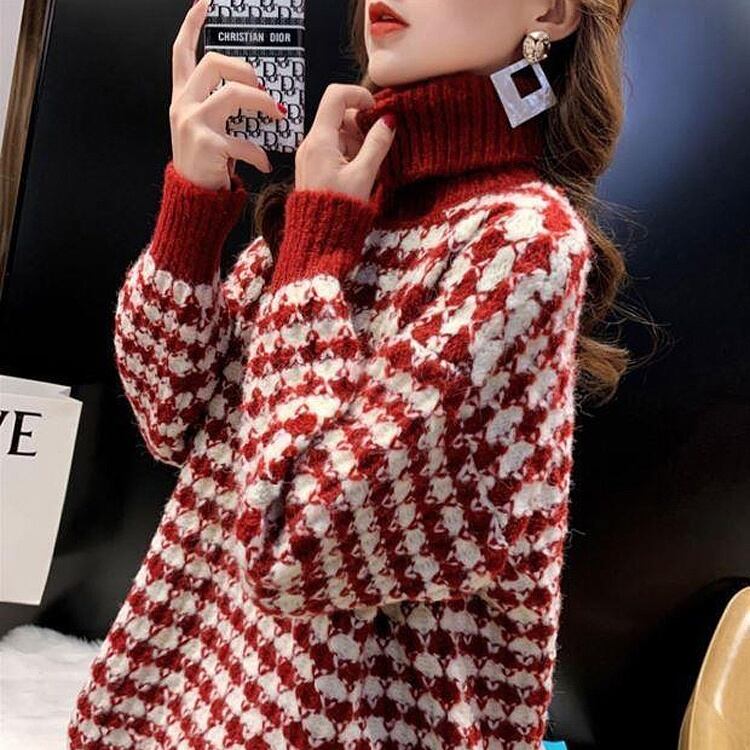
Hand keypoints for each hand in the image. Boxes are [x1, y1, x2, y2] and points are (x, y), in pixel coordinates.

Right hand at [169, 0, 284, 190]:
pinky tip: (264, 164)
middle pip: (213, 63)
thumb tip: (258, 94)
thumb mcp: (208, 131)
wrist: (194, 200)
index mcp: (182, 99)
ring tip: (278, 115)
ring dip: (262, 102)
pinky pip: (243, 141)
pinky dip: (258, 154)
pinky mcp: (207, 144)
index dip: (191, 26)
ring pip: (233, 94)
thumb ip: (222, 110)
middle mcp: (182, 106)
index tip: (204, 3)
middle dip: (244, 68)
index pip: (181, 53)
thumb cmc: (207, 165)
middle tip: (263, 84)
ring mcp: (192, 123)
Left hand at [294, 83, 395, 202]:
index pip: (335, 95)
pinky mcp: (312, 167)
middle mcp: (310, 143)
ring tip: (365, 167)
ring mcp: (309, 155)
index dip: (358, 95)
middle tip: (374, 147)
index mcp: (320, 140)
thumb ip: (377, 144)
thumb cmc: (339, 210)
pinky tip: (356, 174)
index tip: (374, 109)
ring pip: (336, 133)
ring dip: (355, 142)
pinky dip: (347, 154)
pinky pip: (331, 149)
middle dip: (359, 125)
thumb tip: (388, 121)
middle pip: (337, 115)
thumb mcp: (364, 175)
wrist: (318, 238)